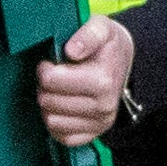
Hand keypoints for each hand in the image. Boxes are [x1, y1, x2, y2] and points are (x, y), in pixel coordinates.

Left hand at [29, 19, 133, 151]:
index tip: (51, 63)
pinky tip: (62, 108)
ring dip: (48, 105)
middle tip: (55, 77)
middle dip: (45, 87)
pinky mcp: (93, 135)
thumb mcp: (101, 28)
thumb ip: (87, 34)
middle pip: (48, 102)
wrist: (122, 62)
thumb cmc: (106, 45)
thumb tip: (72, 50)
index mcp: (103, 81)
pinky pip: (61, 137)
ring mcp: (99, 124)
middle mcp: (103, 107)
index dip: (45, 69)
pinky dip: (57, 123)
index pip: (51, 81)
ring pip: (51, 121)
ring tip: (58, 91)